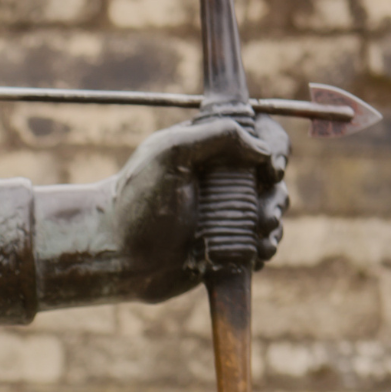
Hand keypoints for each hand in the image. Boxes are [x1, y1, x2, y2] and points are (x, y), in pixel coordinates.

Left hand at [105, 110, 289, 301]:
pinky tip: (259, 254)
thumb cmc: (134, 201)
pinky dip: (265, 247)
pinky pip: (258, 244)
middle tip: (267, 214)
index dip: (275, 148)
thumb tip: (261, 151)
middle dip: (276, 194)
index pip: (260, 135)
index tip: (270, 168)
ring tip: (262, 238)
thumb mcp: (170, 152)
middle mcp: (221, 178)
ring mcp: (224, 213)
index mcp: (211, 148)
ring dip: (274, 222)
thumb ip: (216, 136)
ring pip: (270, 211)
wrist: (114, 255)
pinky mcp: (223, 246)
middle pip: (272, 177)